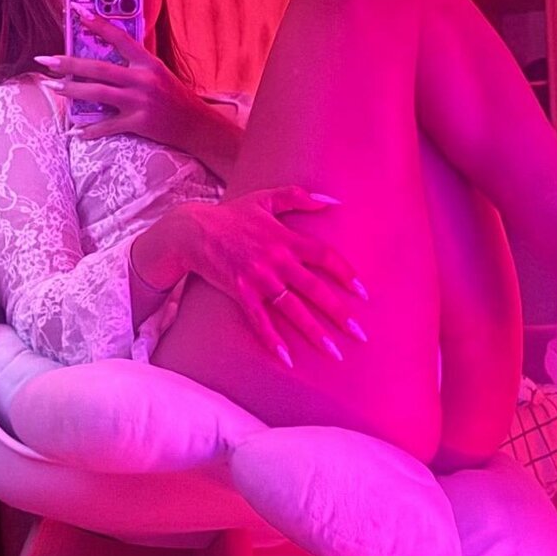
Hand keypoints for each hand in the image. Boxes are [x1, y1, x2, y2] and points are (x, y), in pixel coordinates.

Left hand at [35, 2, 207, 148]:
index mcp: (148, 62)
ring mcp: (140, 101)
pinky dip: (90, 130)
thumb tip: (104, 57)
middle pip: (99, 68)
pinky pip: (108, 126)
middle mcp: (143, 79)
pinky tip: (75, 131)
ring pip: (98, 93)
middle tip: (46, 60)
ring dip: (71, 90)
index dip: (98, 23)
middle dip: (69, 63)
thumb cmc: (174, 96)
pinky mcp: (139, 123)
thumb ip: (135, 64)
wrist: (196, 124)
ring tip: (52, 87)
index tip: (77, 11)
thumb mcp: (158, 72)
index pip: (120, 37)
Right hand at [171, 187, 370, 367]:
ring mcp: (258, 279)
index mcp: (286, 238)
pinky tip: (288, 359)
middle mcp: (276, 260)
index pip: (324, 256)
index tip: (363, 293)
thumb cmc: (233, 214)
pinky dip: (272, 340)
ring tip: (334, 353)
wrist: (193, 230)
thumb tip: (332, 200)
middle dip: (339, 313)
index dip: (345, 274)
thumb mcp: (266, 198)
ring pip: (292, 309)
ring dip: (314, 333)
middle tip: (359, 334)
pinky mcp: (240, 293)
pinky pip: (259, 320)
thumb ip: (298, 196)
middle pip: (314, 289)